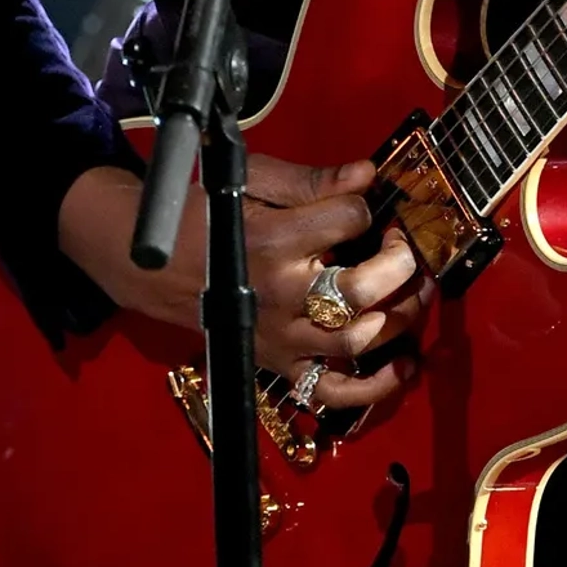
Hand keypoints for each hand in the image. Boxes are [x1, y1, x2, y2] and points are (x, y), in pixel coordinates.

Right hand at [56, 153, 429, 411]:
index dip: (367, 208)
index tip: (366, 207)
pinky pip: (331, 391)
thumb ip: (313, 181)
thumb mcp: (253, 181)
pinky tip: (404, 365)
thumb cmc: (205, 216)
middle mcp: (280, 293)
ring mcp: (281, 336)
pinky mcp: (278, 365)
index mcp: (274, 240)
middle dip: (400, 264)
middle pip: (362, 288)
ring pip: (357, 339)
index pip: (349, 220)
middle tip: (405, 248)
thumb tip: (368, 175)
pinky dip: (374, 387)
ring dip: (399, 317)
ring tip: (415, 294)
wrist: (151, 265)